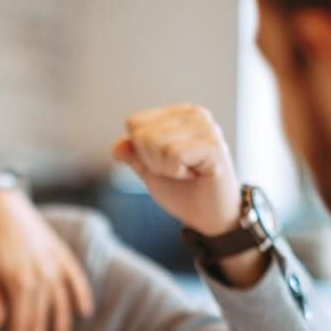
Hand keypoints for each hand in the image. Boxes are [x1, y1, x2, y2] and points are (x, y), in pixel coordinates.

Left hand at [0, 188, 93, 330]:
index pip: (23, 322)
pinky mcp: (62, 255)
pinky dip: (82, 296)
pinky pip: (76, 279)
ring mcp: (55, 266)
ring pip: (61, 304)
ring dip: (60, 329)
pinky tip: (84, 313)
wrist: (2, 207)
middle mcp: (42, 276)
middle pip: (41, 318)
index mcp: (20, 283)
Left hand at [112, 104, 241, 235]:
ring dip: (165, 168)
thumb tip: (117, 146)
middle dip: (151, 161)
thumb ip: (133, 155)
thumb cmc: (183, 191)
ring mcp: (205, 127)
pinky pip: (172, 154)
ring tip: (186, 172)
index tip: (164, 163)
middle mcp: (193, 113)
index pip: (134, 123)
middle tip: (177, 171)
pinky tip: (194, 174)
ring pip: (155, 143)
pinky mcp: (213, 144)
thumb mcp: (150, 171)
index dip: (140, 151)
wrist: (211, 217)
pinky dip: (177, 172)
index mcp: (177, 114)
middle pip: (141, 134)